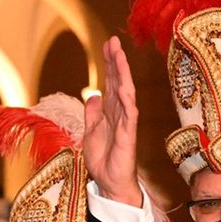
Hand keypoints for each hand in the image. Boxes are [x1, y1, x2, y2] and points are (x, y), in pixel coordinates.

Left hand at [83, 36, 143, 207]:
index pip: (110, 82)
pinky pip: (129, 115)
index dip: (109, 63)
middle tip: (113, 40)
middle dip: (116, 61)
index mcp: (110, 111)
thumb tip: (93, 95)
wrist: (108, 181)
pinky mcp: (127, 135)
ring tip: (119, 56)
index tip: (108, 44)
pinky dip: (127, 101)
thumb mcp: (90, 131)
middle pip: (118, 82)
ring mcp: (125, 122)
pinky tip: (125, 88)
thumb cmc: (103, 158)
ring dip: (122, 75)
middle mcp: (120, 113)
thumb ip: (93, 113)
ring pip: (125, 93)